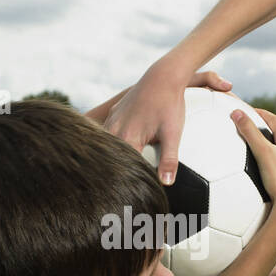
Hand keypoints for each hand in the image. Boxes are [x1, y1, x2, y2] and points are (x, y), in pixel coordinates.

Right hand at [102, 66, 233, 184]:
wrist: (162, 77)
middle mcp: (115, 130)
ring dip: (106, 159)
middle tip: (105, 194)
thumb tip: (167, 183)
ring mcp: (111, 121)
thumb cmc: (169, 105)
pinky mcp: (113, 114)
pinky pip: (106, 134)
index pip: (119, 168)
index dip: (118, 183)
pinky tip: (109, 155)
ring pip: (104, 145)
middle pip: (107, 158)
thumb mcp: (172, 134)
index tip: (116, 198)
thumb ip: (169, 160)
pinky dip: (107, 146)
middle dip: (107, 174)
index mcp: (128, 138)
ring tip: (102, 179)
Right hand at [231, 108, 275, 233]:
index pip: (275, 120)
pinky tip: (271, 173)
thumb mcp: (262, 152)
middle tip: (256, 126)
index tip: (250, 111)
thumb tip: (236, 112)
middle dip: (269, 129)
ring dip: (275, 148)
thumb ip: (249, 132)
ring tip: (264, 149)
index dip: (262, 113)